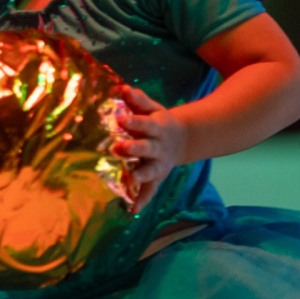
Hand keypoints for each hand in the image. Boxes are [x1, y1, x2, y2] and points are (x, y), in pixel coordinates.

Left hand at [111, 85, 187, 206]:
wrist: (182, 139)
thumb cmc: (157, 121)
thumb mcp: (151, 108)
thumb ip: (137, 100)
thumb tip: (120, 88)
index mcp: (157, 128)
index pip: (144, 123)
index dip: (133, 122)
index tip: (120, 119)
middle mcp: (158, 147)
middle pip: (146, 148)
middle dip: (133, 148)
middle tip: (117, 148)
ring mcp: (159, 164)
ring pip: (149, 170)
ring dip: (139, 175)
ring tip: (130, 180)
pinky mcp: (157, 177)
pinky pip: (151, 190)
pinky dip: (143, 200)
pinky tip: (132, 210)